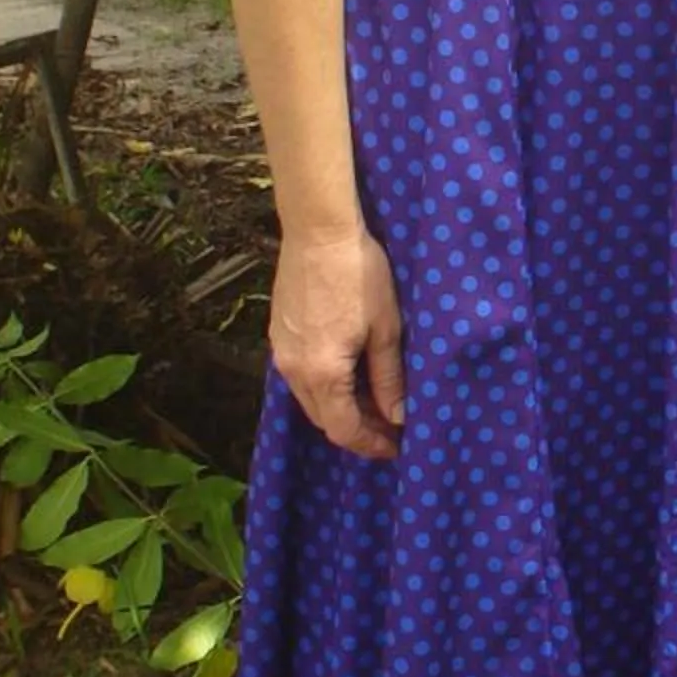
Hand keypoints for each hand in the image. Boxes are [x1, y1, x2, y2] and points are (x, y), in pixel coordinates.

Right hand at [269, 224, 404, 458]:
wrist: (318, 230)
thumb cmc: (359, 274)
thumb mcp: (386, 328)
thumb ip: (389, 378)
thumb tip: (398, 417)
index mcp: (322, 373)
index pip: (343, 429)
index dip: (370, 444)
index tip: (396, 446)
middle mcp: (293, 371)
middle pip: (323, 419)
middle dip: (356, 429)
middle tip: (390, 427)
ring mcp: (281, 353)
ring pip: (310, 399)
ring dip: (340, 408)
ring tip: (374, 403)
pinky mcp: (278, 335)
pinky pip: (300, 377)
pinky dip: (325, 387)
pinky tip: (349, 376)